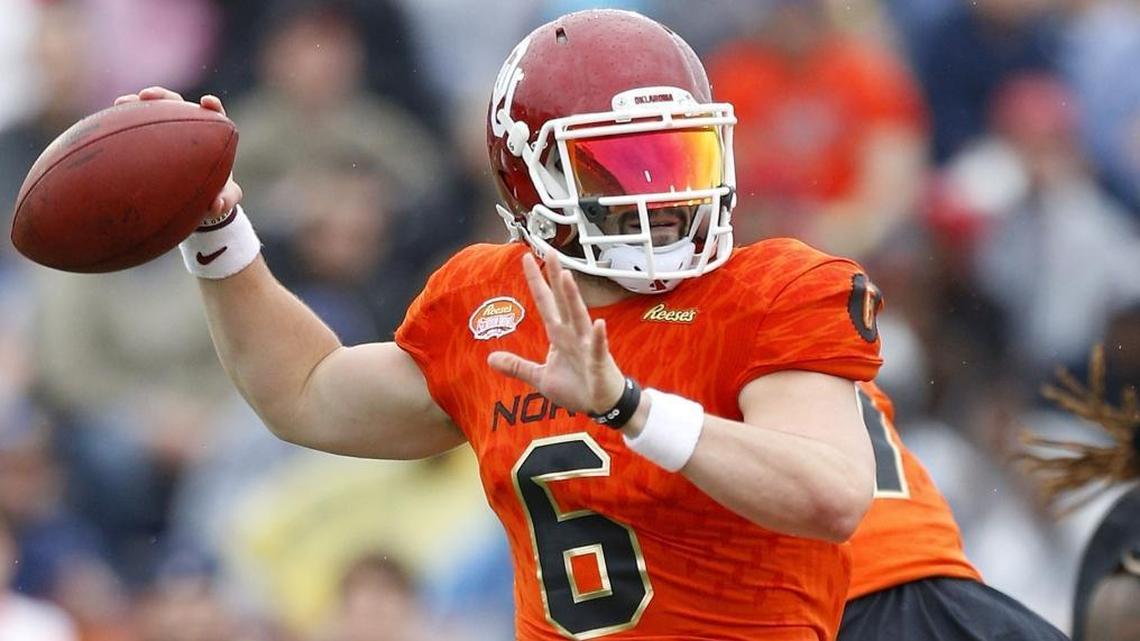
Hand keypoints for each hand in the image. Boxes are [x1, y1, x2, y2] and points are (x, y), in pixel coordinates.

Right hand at [113, 86, 242, 223]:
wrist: (194, 200)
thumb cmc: (213, 195)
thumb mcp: (223, 200)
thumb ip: (226, 200)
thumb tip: (217, 206)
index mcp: (210, 136)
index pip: (213, 115)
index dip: (212, 106)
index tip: (207, 102)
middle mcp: (187, 128)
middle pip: (175, 103)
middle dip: (162, 96)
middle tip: (147, 96)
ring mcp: (166, 132)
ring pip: (151, 112)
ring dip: (135, 105)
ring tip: (120, 103)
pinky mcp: (148, 140)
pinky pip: (134, 129)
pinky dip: (123, 125)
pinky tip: (105, 128)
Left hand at [487, 254, 625, 414]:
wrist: (603, 404)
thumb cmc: (577, 387)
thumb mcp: (540, 377)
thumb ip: (517, 366)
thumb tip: (490, 358)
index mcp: (559, 335)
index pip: (545, 302)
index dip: (536, 281)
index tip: (527, 258)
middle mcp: (573, 334)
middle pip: (562, 301)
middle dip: (556, 277)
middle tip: (550, 251)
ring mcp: (587, 346)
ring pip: (579, 317)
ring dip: (573, 298)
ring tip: (566, 277)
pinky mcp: (598, 362)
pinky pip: (597, 348)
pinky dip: (597, 337)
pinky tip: (598, 324)